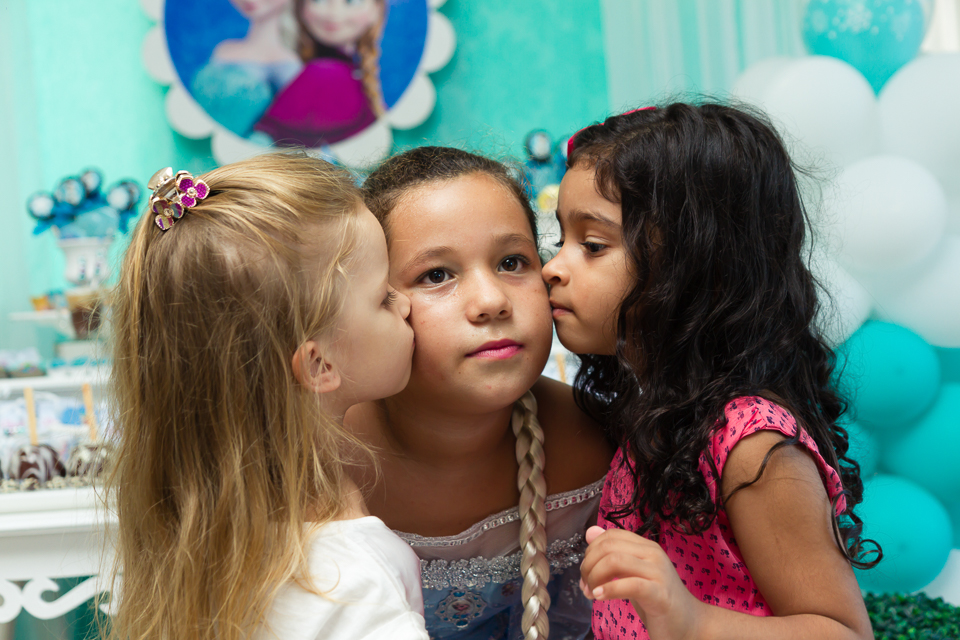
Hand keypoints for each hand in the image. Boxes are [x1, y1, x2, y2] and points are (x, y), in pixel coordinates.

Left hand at [580, 526, 704, 639]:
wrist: (690, 623)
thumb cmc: (657, 599)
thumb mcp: (632, 574)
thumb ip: (613, 554)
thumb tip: (590, 533)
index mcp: (646, 547)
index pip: (610, 536)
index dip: (591, 551)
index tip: (586, 573)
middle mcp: (653, 554)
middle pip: (608, 547)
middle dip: (588, 566)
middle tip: (586, 586)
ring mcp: (658, 572)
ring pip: (615, 561)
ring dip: (595, 577)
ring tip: (592, 593)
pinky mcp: (660, 594)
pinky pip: (630, 585)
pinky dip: (609, 590)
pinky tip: (599, 597)